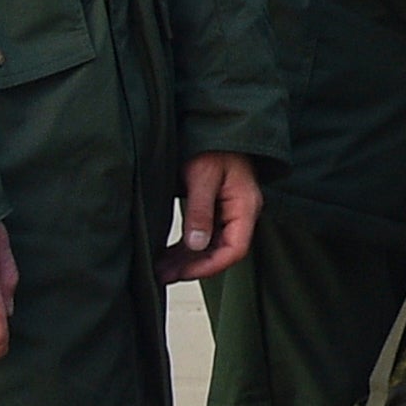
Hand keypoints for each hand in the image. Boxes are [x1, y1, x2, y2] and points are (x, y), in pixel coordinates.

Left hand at [161, 153, 263, 284]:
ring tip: (160, 270)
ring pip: (211, 246)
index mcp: (245, 206)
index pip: (236, 248)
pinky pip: (204, 236)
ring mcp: (229, 213)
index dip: (211, 265)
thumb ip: (200, 211)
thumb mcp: (203, 177)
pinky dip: (187, 248)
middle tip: (163, 275)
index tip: (184, 273)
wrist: (216, 130)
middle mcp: (241, 214)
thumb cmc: (213, 147)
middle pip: (222, 251)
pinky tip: (168, 255)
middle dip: (193, 266)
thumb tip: (195, 245)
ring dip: (187, 260)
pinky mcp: (217, 211)